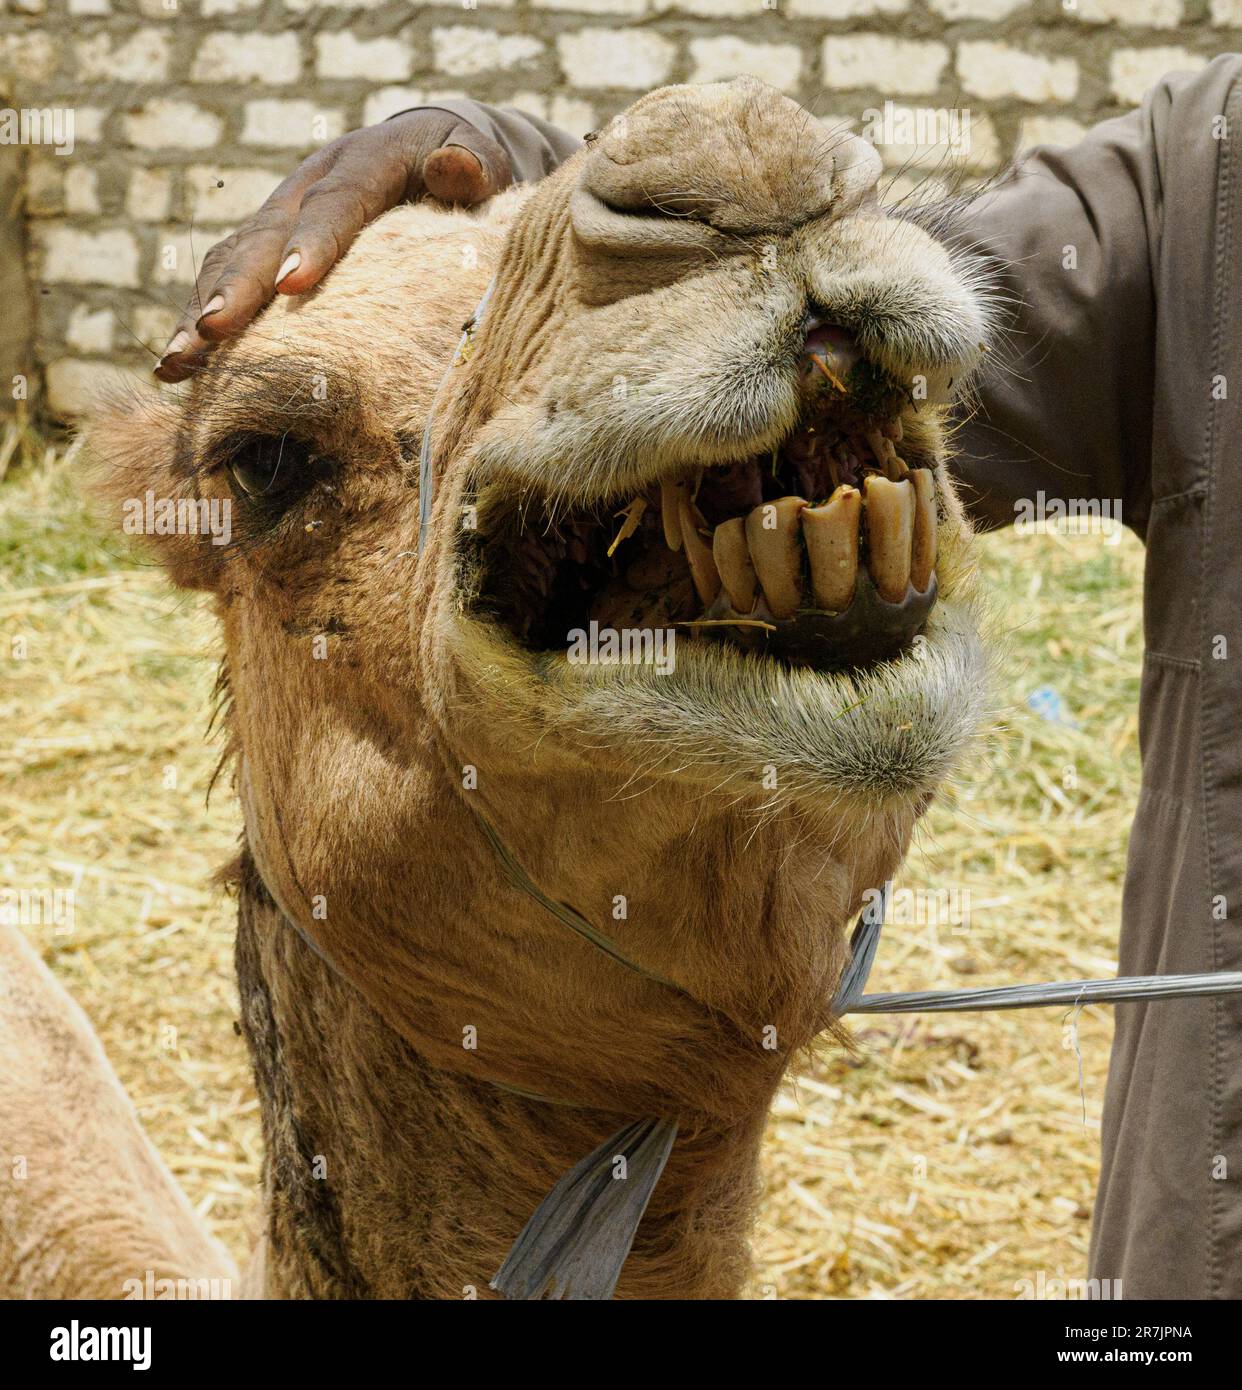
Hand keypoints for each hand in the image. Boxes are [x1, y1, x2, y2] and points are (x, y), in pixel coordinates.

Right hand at [154, 109, 511, 381]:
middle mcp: (311, 183)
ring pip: (235, 259)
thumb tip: (453, 167)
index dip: (314, 241)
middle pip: (267, 234)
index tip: (293, 285)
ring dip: (203, 312)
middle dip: (237, 286)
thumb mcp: (483, 163)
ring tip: (177, 363)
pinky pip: (230, 280)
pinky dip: (204, 321)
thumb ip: (472, 167)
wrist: (444, 154)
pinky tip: (178, 371)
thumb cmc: (471, 173)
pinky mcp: (271, 246)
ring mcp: (284, 215)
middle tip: (213, 333)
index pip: (339, 202)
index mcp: (366, 161)